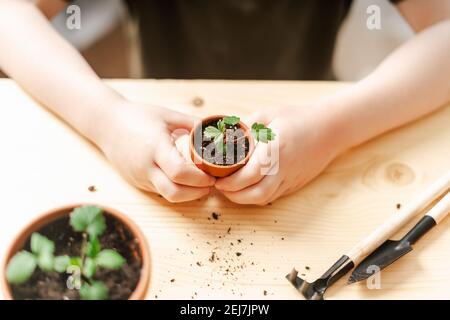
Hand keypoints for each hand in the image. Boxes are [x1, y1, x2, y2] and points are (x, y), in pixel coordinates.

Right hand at [97, 100, 214, 201]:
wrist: (106, 124)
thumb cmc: (138, 116)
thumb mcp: (168, 115)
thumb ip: (192, 124)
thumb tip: (216, 132)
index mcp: (155, 147)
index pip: (180, 172)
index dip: (200, 178)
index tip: (212, 175)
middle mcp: (146, 166)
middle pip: (174, 193)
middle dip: (197, 193)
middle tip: (211, 184)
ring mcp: (140, 177)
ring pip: (168, 196)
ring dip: (188, 194)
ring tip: (202, 184)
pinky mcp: (138, 183)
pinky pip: (160, 192)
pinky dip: (176, 189)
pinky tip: (185, 181)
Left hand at [215, 105, 342, 204]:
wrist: (332, 128)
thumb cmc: (299, 118)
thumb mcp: (268, 115)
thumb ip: (245, 127)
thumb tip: (222, 137)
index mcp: (276, 149)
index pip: (249, 175)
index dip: (230, 182)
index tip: (216, 178)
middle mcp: (284, 168)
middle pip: (255, 194)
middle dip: (233, 195)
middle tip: (219, 186)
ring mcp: (291, 179)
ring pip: (264, 199)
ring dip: (243, 198)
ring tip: (230, 188)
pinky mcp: (294, 184)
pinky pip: (273, 196)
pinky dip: (256, 195)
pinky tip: (247, 187)